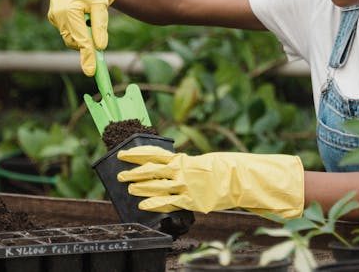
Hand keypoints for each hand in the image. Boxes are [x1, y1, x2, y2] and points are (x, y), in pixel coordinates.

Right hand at [47, 0, 120, 75]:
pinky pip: (66, 29)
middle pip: (74, 40)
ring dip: (81, 34)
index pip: (81, 40)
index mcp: (70, 11)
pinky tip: (80, 15)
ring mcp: (54, 15)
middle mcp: (58, 14)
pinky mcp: (53, 16)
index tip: (92, 72)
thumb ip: (100, 26)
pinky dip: (75, 28)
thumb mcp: (100, 5)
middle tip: (99, 45)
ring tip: (88, 17)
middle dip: (86, 44)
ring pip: (70, 36)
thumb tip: (100, 47)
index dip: (87, 57)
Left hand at [117, 145, 303, 217]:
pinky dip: (154, 203)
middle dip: (133, 172)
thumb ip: (182, 165)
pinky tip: (143, 205)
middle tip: (120, 174)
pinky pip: (169, 202)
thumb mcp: (199, 161)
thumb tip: (166, 166)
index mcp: (182, 158)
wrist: (238, 178)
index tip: (123, 153)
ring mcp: (185, 185)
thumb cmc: (220, 168)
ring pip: (156, 186)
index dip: (136, 153)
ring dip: (140, 187)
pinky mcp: (191, 200)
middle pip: (150, 170)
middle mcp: (180, 170)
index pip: (153, 154)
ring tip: (129, 189)